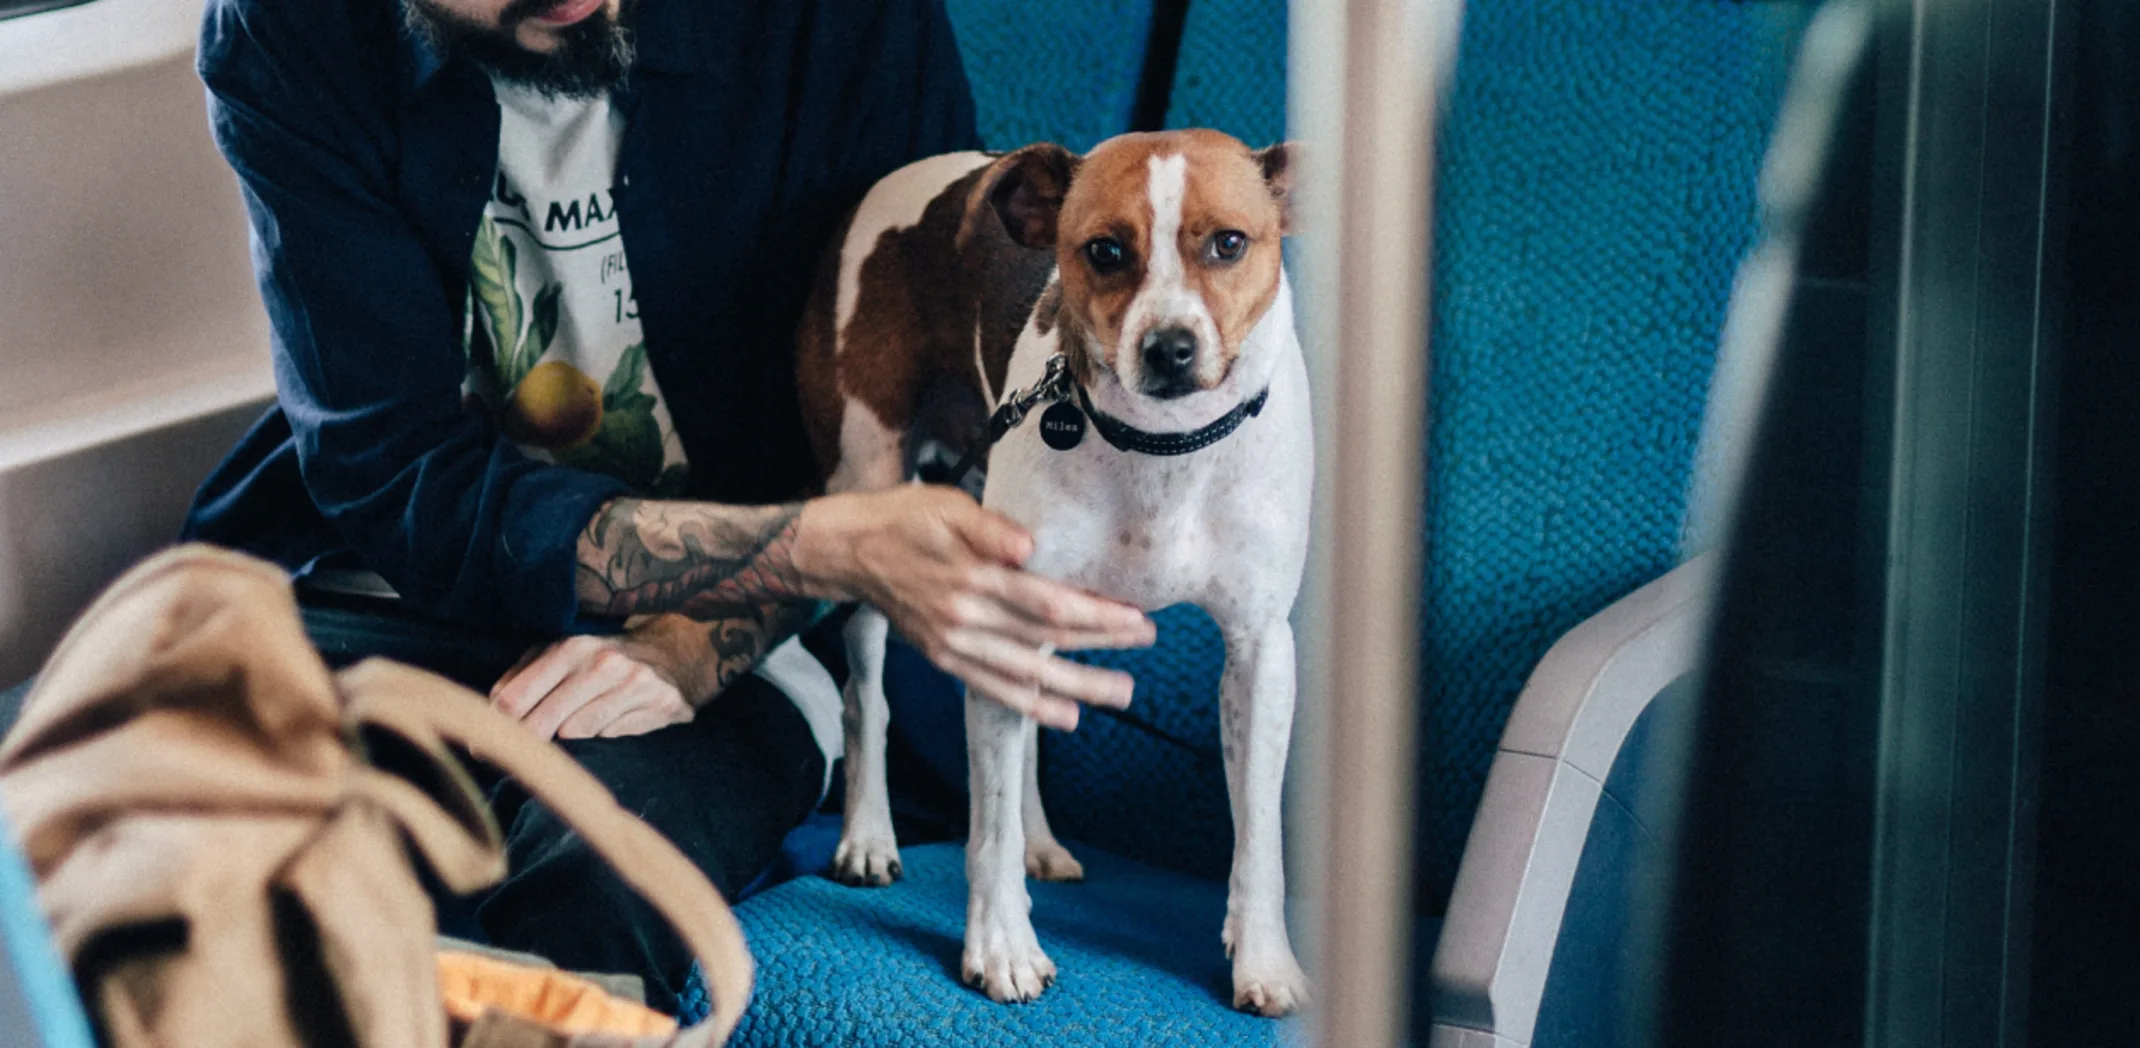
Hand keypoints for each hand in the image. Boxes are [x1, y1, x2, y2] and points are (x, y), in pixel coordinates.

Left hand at [490, 631, 694, 739]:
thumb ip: (522, 679)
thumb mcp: (561, 658)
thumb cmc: (603, 662)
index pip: (515, 698)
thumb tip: (489, 714)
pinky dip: (605, 740)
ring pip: (578, 732)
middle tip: (514, 761)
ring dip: (567, 743)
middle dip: (524, 745)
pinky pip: (615, 736)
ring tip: (567, 740)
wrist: (674, 652)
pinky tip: (608, 731)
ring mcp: (633, 682)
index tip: (481, 749)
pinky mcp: (661, 702)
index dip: (494, 728)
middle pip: (542, 722)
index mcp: (569, 648)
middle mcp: (602, 662)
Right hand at [795, 486, 1156, 729]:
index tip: (1134, 616)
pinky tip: (1064, 716)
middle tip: (1148, 644)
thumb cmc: (904, 518)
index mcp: (973, 577)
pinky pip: (992, 687)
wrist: (849, 551)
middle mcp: (966, 617)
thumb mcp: (946, 507)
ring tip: (1121, 695)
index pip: (1046, 602)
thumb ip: (989, 527)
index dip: (1093, 614)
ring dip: (1076, 686)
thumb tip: (1029, 547)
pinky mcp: (944, 657)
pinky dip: (1029, 705)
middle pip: (1045, 638)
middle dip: (1101, 644)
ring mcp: (954, 643)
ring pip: (1026, 671)